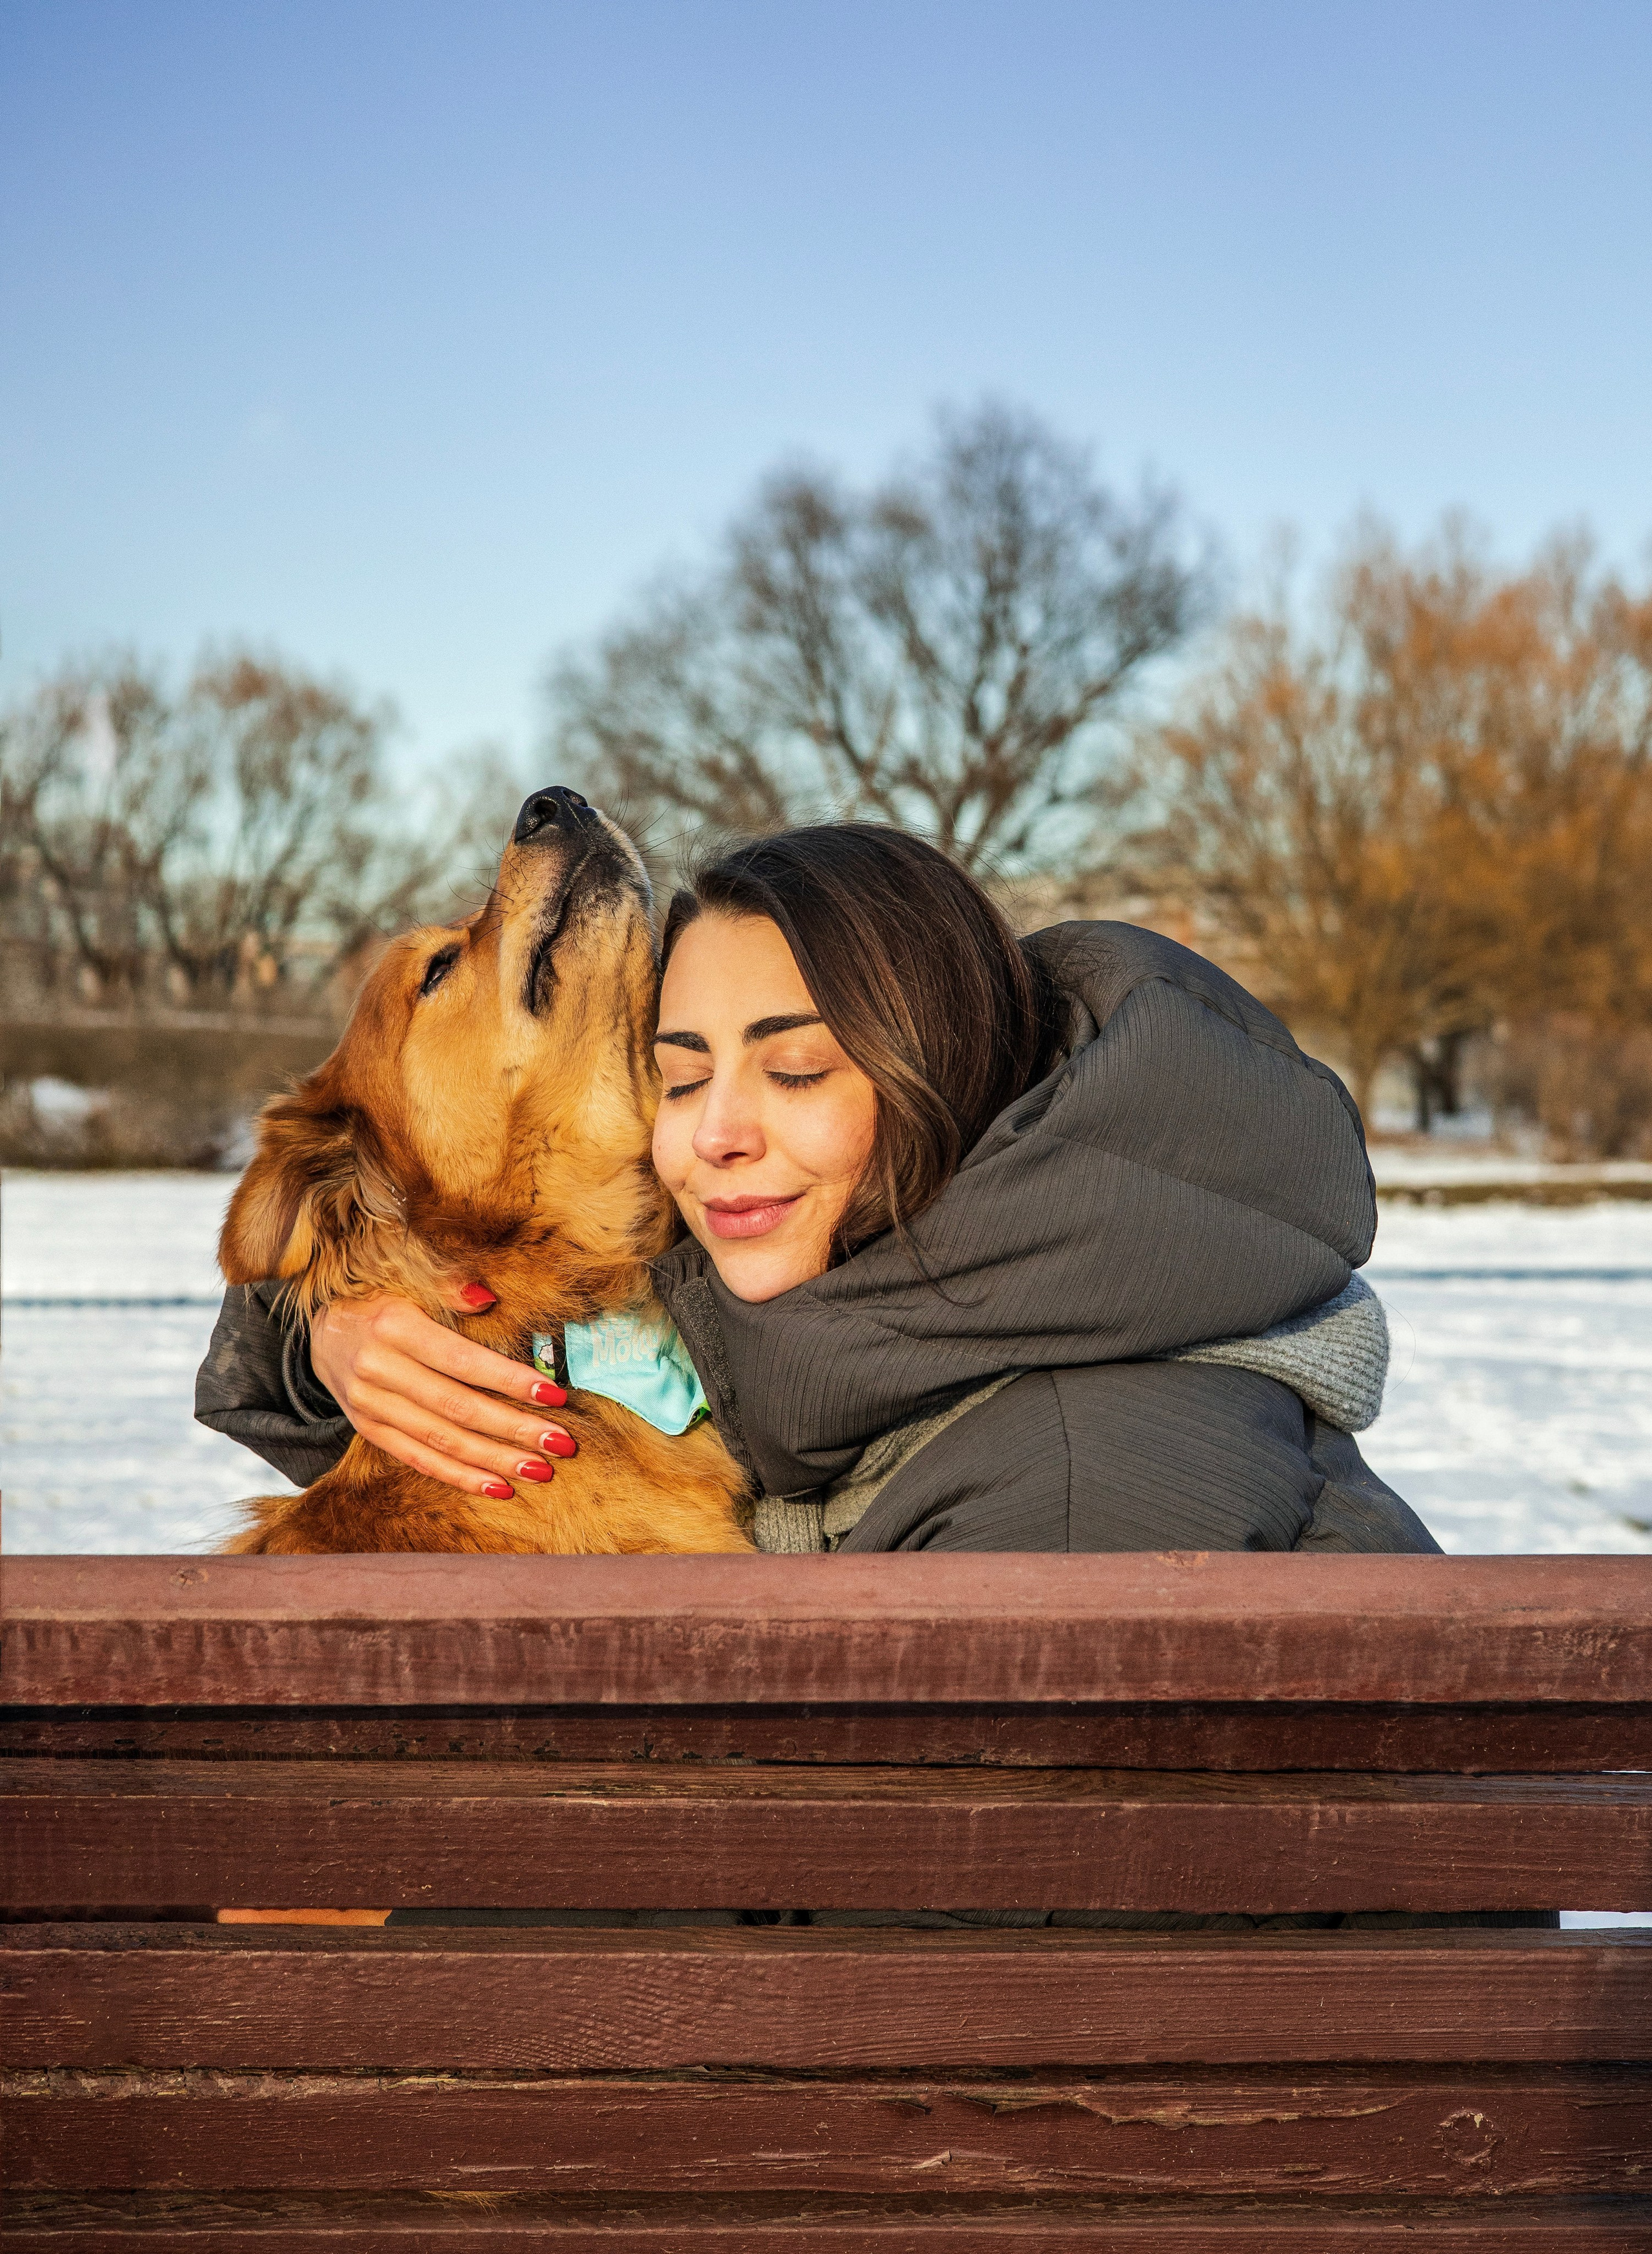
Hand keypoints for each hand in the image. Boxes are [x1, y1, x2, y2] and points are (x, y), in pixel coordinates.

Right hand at [309, 1293, 576, 1499]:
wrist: (320, 1330)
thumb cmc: (380, 1299)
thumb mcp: (407, 1278)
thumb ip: (448, 1289)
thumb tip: (488, 1298)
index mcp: (394, 1327)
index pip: (462, 1361)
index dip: (509, 1380)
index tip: (554, 1395)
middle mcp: (379, 1370)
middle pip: (457, 1408)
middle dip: (515, 1428)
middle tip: (562, 1443)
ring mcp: (371, 1406)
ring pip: (441, 1441)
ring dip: (495, 1460)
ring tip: (540, 1470)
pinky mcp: (369, 1430)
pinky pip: (418, 1460)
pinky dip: (459, 1476)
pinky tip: (497, 1487)